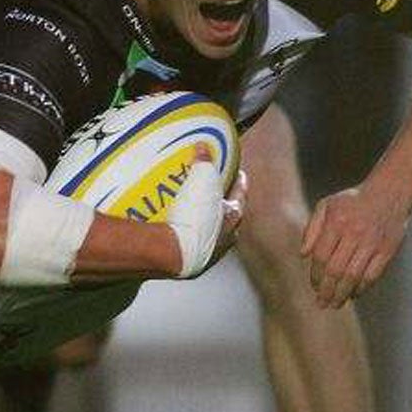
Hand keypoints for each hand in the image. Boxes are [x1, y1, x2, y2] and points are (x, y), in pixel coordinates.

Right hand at [168, 144, 246, 277]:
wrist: (172, 255)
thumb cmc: (193, 219)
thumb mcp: (202, 181)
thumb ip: (204, 163)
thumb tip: (203, 147)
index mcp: (233, 217)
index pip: (240, 195)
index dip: (239, 182)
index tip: (238, 173)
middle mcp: (225, 238)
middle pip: (226, 215)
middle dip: (220, 202)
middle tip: (211, 189)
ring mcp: (208, 253)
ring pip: (209, 231)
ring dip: (202, 220)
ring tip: (188, 208)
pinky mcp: (189, 263)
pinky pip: (189, 242)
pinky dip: (184, 233)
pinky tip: (171, 227)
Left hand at [300, 186, 408, 307]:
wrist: (389, 192)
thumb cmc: (352, 201)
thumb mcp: (326, 205)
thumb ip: (311, 229)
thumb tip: (302, 255)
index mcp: (336, 222)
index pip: (321, 257)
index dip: (315, 275)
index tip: (314, 286)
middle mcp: (354, 233)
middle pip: (336, 271)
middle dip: (326, 291)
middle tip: (322, 304)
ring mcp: (372, 243)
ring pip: (354, 277)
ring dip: (343, 294)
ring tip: (335, 304)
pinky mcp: (388, 250)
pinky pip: (372, 275)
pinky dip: (362, 288)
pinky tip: (354, 294)